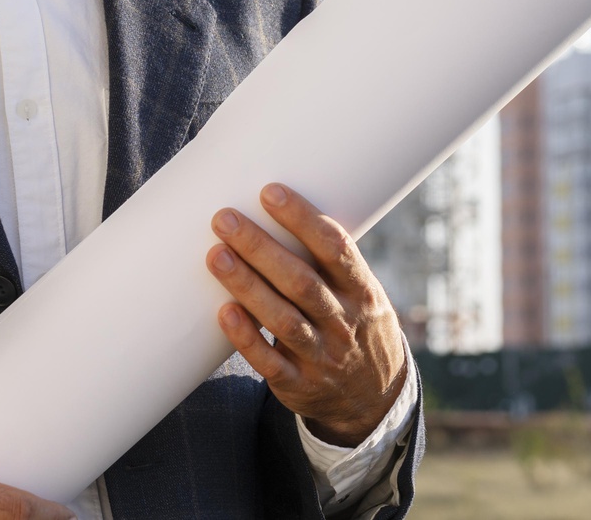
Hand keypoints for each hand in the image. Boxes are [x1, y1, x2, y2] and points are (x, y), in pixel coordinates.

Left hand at [206, 184, 409, 446]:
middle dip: (260, 248)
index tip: (269, 191)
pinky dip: (247, 338)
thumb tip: (273, 206)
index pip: (336, 249)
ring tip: (215, 255)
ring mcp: (323, 357)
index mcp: (362, 291)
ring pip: (283, 320)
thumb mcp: (360, 293)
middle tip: (223, 218)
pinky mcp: (299, 386)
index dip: (303, 219)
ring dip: (247, 286)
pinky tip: (224, 312)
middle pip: (301, 282)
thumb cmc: (354, 324)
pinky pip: (270, 363)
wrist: (375, 399)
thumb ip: (326, 262)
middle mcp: (344, 323)